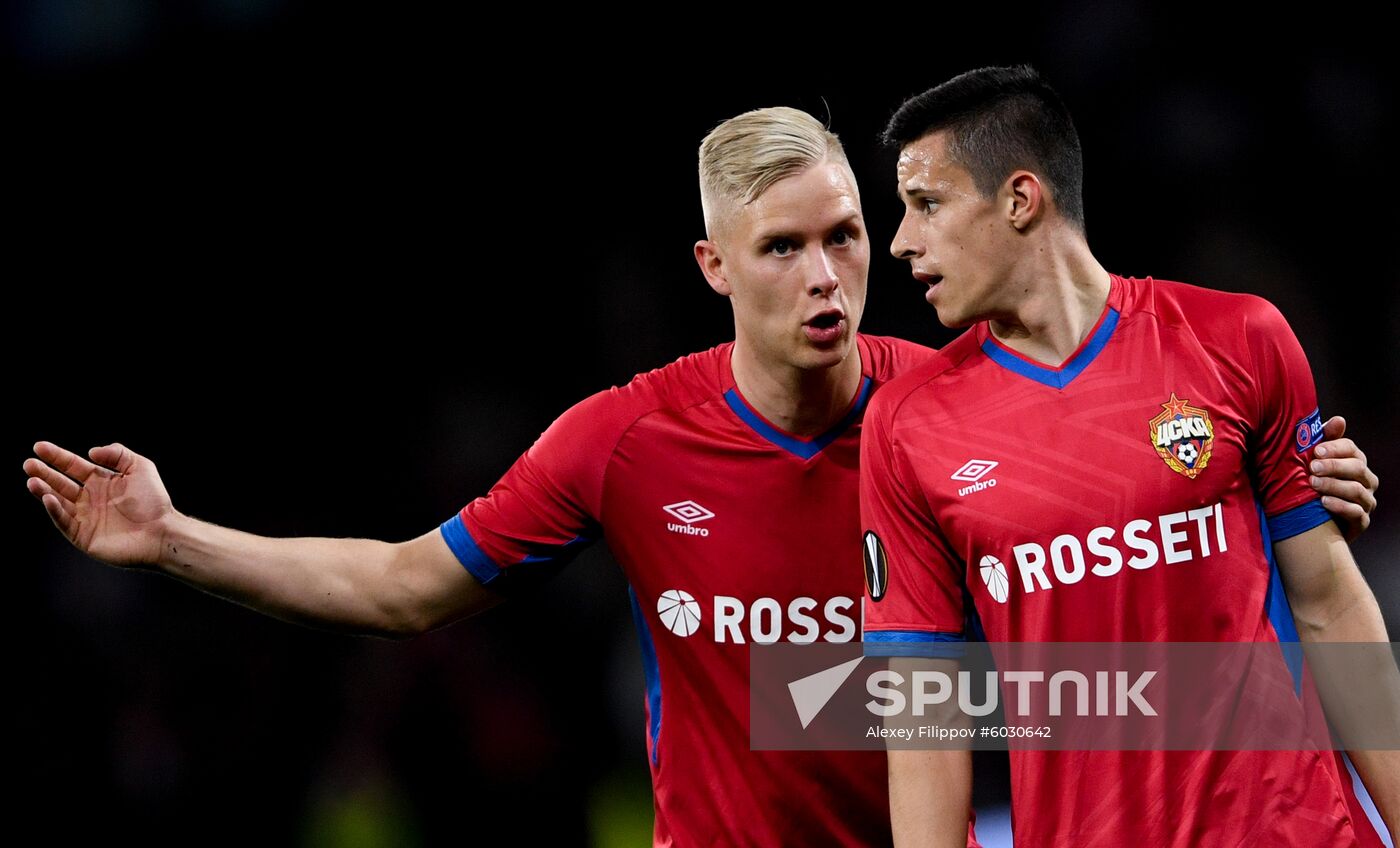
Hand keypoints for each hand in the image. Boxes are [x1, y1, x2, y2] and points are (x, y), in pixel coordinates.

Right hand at [24, 442, 174, 566]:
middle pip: (60, 483)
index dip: (56, 457)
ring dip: (44, 491)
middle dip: (44, 473)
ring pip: (58, 502)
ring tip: (32, 480)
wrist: (162, 532)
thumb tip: (90, 452)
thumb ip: (117, 453)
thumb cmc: (154, 501)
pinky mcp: (83, 536)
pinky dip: (55, 510)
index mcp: (102, 481)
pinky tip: (49, 498)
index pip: (73, 466)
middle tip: (28, 464)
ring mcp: (85, 518)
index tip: (38, 447)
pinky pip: (64, 521)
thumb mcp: (140, 467)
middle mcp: (90, 498)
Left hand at [1311, 416, 1378, 541]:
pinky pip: (1356, 513)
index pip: (1351, 450)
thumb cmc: (1312, 485)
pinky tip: (1323, 502)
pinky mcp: (1361, 522)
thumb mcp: (1314, 462)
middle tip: (1312, 467)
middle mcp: (1365, 481)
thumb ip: (1324, 440)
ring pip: (1357, 490)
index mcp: (1355, 462)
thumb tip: (1339, 420)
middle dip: (1334, 466)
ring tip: (1313, 484)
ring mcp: (1366, 502)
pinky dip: (1340, 506)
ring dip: (1334, 486)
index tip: (1315, 450)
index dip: (1334, 448)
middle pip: (1357, 468)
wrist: (1311, 521)